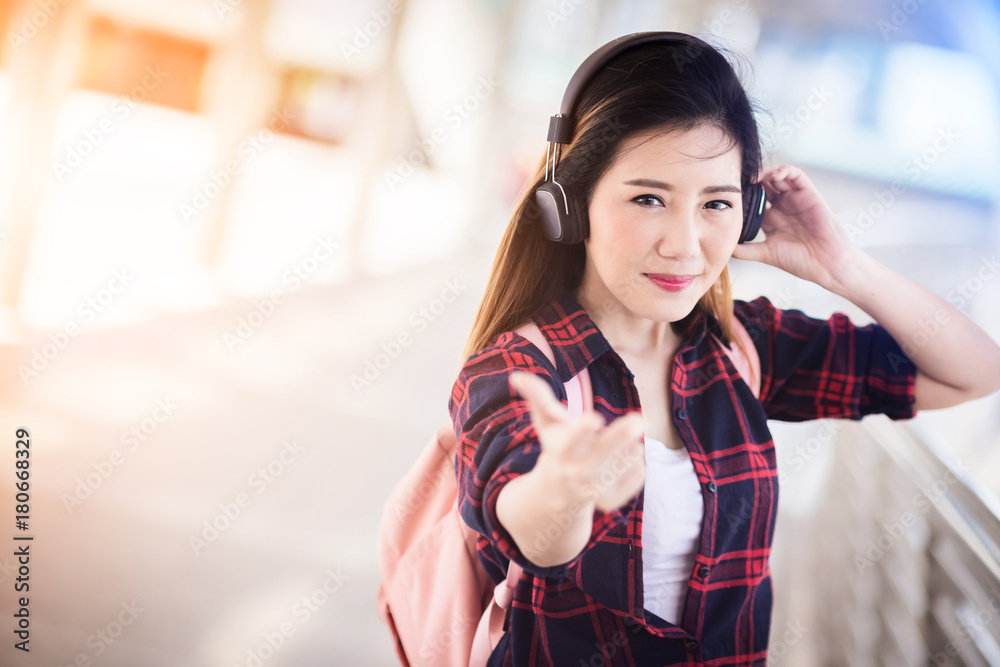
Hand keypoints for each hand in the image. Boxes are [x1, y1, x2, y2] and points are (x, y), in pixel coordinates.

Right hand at [509, 370, 644, 512]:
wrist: (559, 490)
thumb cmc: (557, 444)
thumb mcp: (547, 422)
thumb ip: (538, 397)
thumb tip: (517, 375)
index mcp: (561, 450)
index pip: (571, 440)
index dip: (582, 430)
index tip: (595, 418)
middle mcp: (576, 472)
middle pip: (603, 454)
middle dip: (621, 436)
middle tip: (639, 420)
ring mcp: (595, 490)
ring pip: (627, 459)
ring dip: (631, 446)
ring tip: (617, 446)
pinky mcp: (612, 501)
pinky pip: (638, 474)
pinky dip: (636, 463)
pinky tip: (622, 462)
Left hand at [731, 164, 861, 288]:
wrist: (826, 265)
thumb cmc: (800, 261)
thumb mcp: (766, 254)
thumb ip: (746, 250)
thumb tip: (724, 247)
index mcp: (771, 218)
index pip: (752, 200)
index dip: (741, 195)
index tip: (727, 193)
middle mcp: (782, 206)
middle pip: (763, 185)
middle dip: (750, 180)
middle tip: (738, 179)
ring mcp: (795, 199)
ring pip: (777, 176)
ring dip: (765, 172)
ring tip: (753, 176)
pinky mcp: (809, 194)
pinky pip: (797, 175)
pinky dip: (785, 170)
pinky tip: (774, 175)